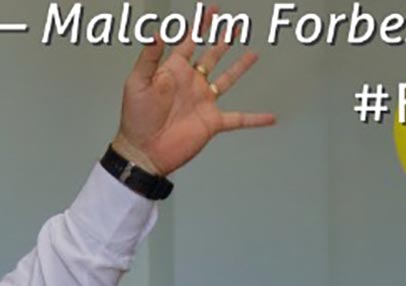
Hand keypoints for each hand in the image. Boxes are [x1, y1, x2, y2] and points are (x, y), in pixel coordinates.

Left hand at [113, 5, 274, 175]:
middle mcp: (191, 84)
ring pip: (227, 79)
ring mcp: (203, 102)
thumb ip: (149, 58)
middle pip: (212, 55)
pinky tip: (269, 117)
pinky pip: (239, 119)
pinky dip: (255, 119)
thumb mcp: (137, 83)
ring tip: (252, 54)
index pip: (190, 41)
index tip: (211, 11)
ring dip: (240, 66)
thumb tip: (156, 33)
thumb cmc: (136, 119)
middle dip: (222, 39)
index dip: (201, 25)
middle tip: (234, 25)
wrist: (145, 151)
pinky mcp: (212, 122)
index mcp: (174, 71)